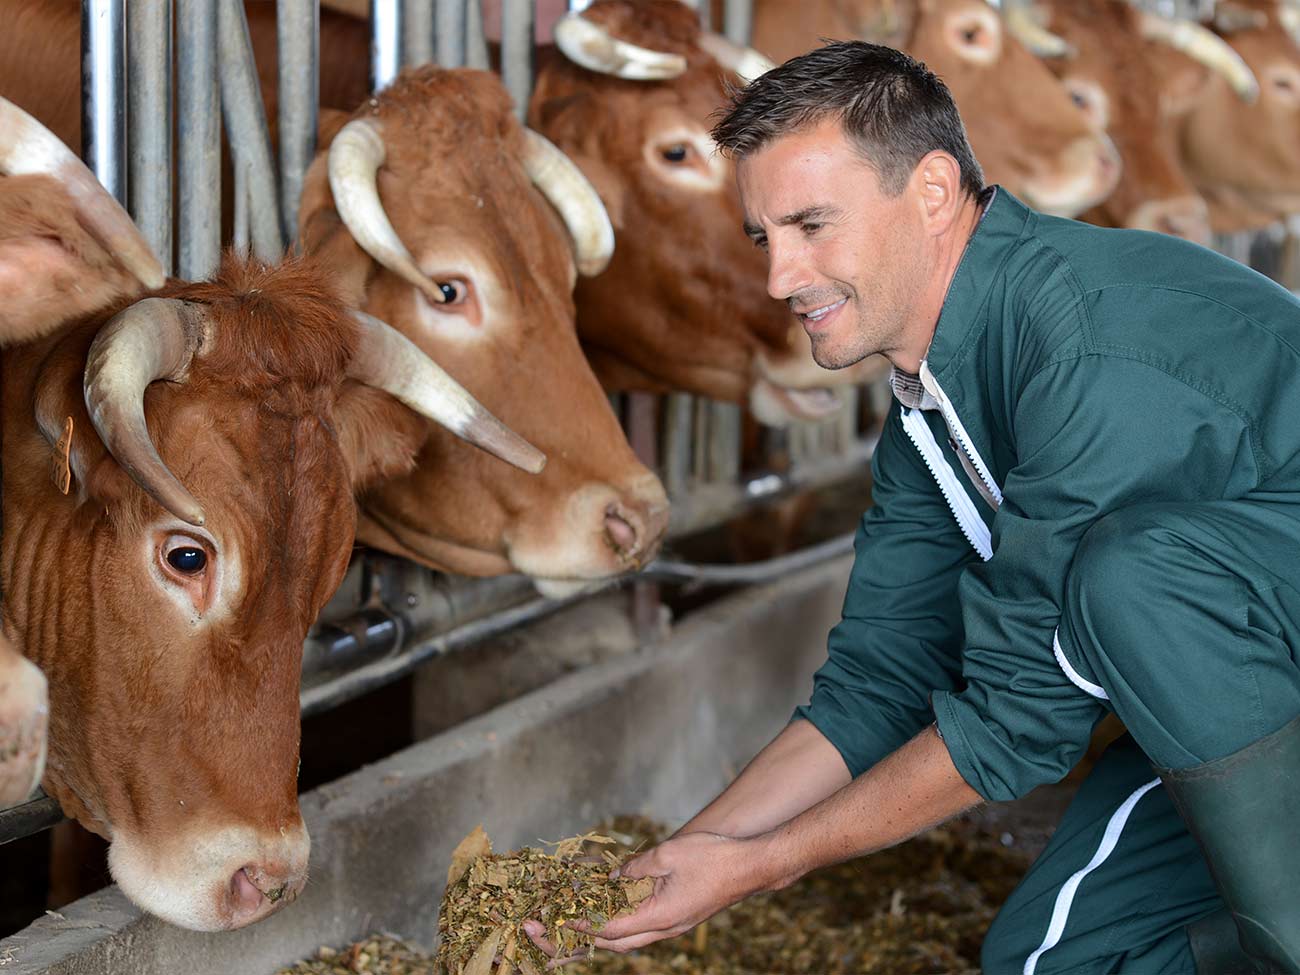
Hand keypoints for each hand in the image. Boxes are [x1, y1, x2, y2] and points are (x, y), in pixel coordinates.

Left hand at [524, 831, 778, 964]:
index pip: (610, 928)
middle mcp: (665, 929)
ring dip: (605, 930)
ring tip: (582, 916)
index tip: (559, 918)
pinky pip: (645, 927)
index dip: (582, 923)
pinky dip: (625, 920)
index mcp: (660, 917)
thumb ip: (636, 868)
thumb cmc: (714, 857)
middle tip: (564, 923)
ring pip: (631, 938)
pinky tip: (615, 903)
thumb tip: (612, 877)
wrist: (752, 867)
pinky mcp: (680, 918)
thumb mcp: (668, 854)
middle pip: (617, 943)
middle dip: (587, 936)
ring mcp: (674, 926)